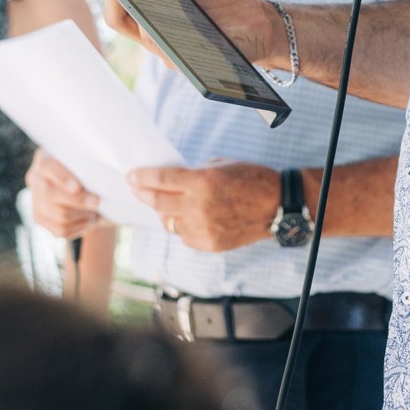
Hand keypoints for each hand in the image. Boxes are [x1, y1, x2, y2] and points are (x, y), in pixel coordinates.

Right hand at [25, 150, 106, 238]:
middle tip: (97, 202)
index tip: (78, 187)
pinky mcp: (40, 219)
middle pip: (51, 194)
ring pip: (58, 215)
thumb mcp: (89, 160)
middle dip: (78, 201)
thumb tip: (115, 172)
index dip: (61, 178)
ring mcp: (35, 201)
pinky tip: (90, 220)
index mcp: (45, 158)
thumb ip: (92, 163)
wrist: (85, 187)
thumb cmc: (90, 169)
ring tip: (97, 212)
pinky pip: (60, 230)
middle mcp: (35, 179)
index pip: (47, 167)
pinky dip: (79, 227)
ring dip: (82, 216)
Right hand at [100, 0, 284, 71]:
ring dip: (152, 20)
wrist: (257, 17)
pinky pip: (182, 56)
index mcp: (150, 13)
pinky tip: (189, 22)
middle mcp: (156, 36)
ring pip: (152, 40)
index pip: (117, 10)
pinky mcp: (198, 63)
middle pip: (124, 24)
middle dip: (122, 1)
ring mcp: (174, 52)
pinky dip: (182, 39)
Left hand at [127, 163, 281, 251]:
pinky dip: (182, 227)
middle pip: (158, 203)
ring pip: (169, 223)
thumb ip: (194, 174)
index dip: (142, 178)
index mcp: (202, 182)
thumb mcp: (221, 165)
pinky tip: (187, 218)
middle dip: (143, 194)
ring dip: (164, 212)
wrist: (278, 205)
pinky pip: (184, 236)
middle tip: (136, 189)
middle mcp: (199, 207)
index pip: (161, 180)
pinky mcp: (209, 244)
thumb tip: (172, 181)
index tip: (131, 176)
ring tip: (165, 204)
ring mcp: (203, 228)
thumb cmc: (252, 178)